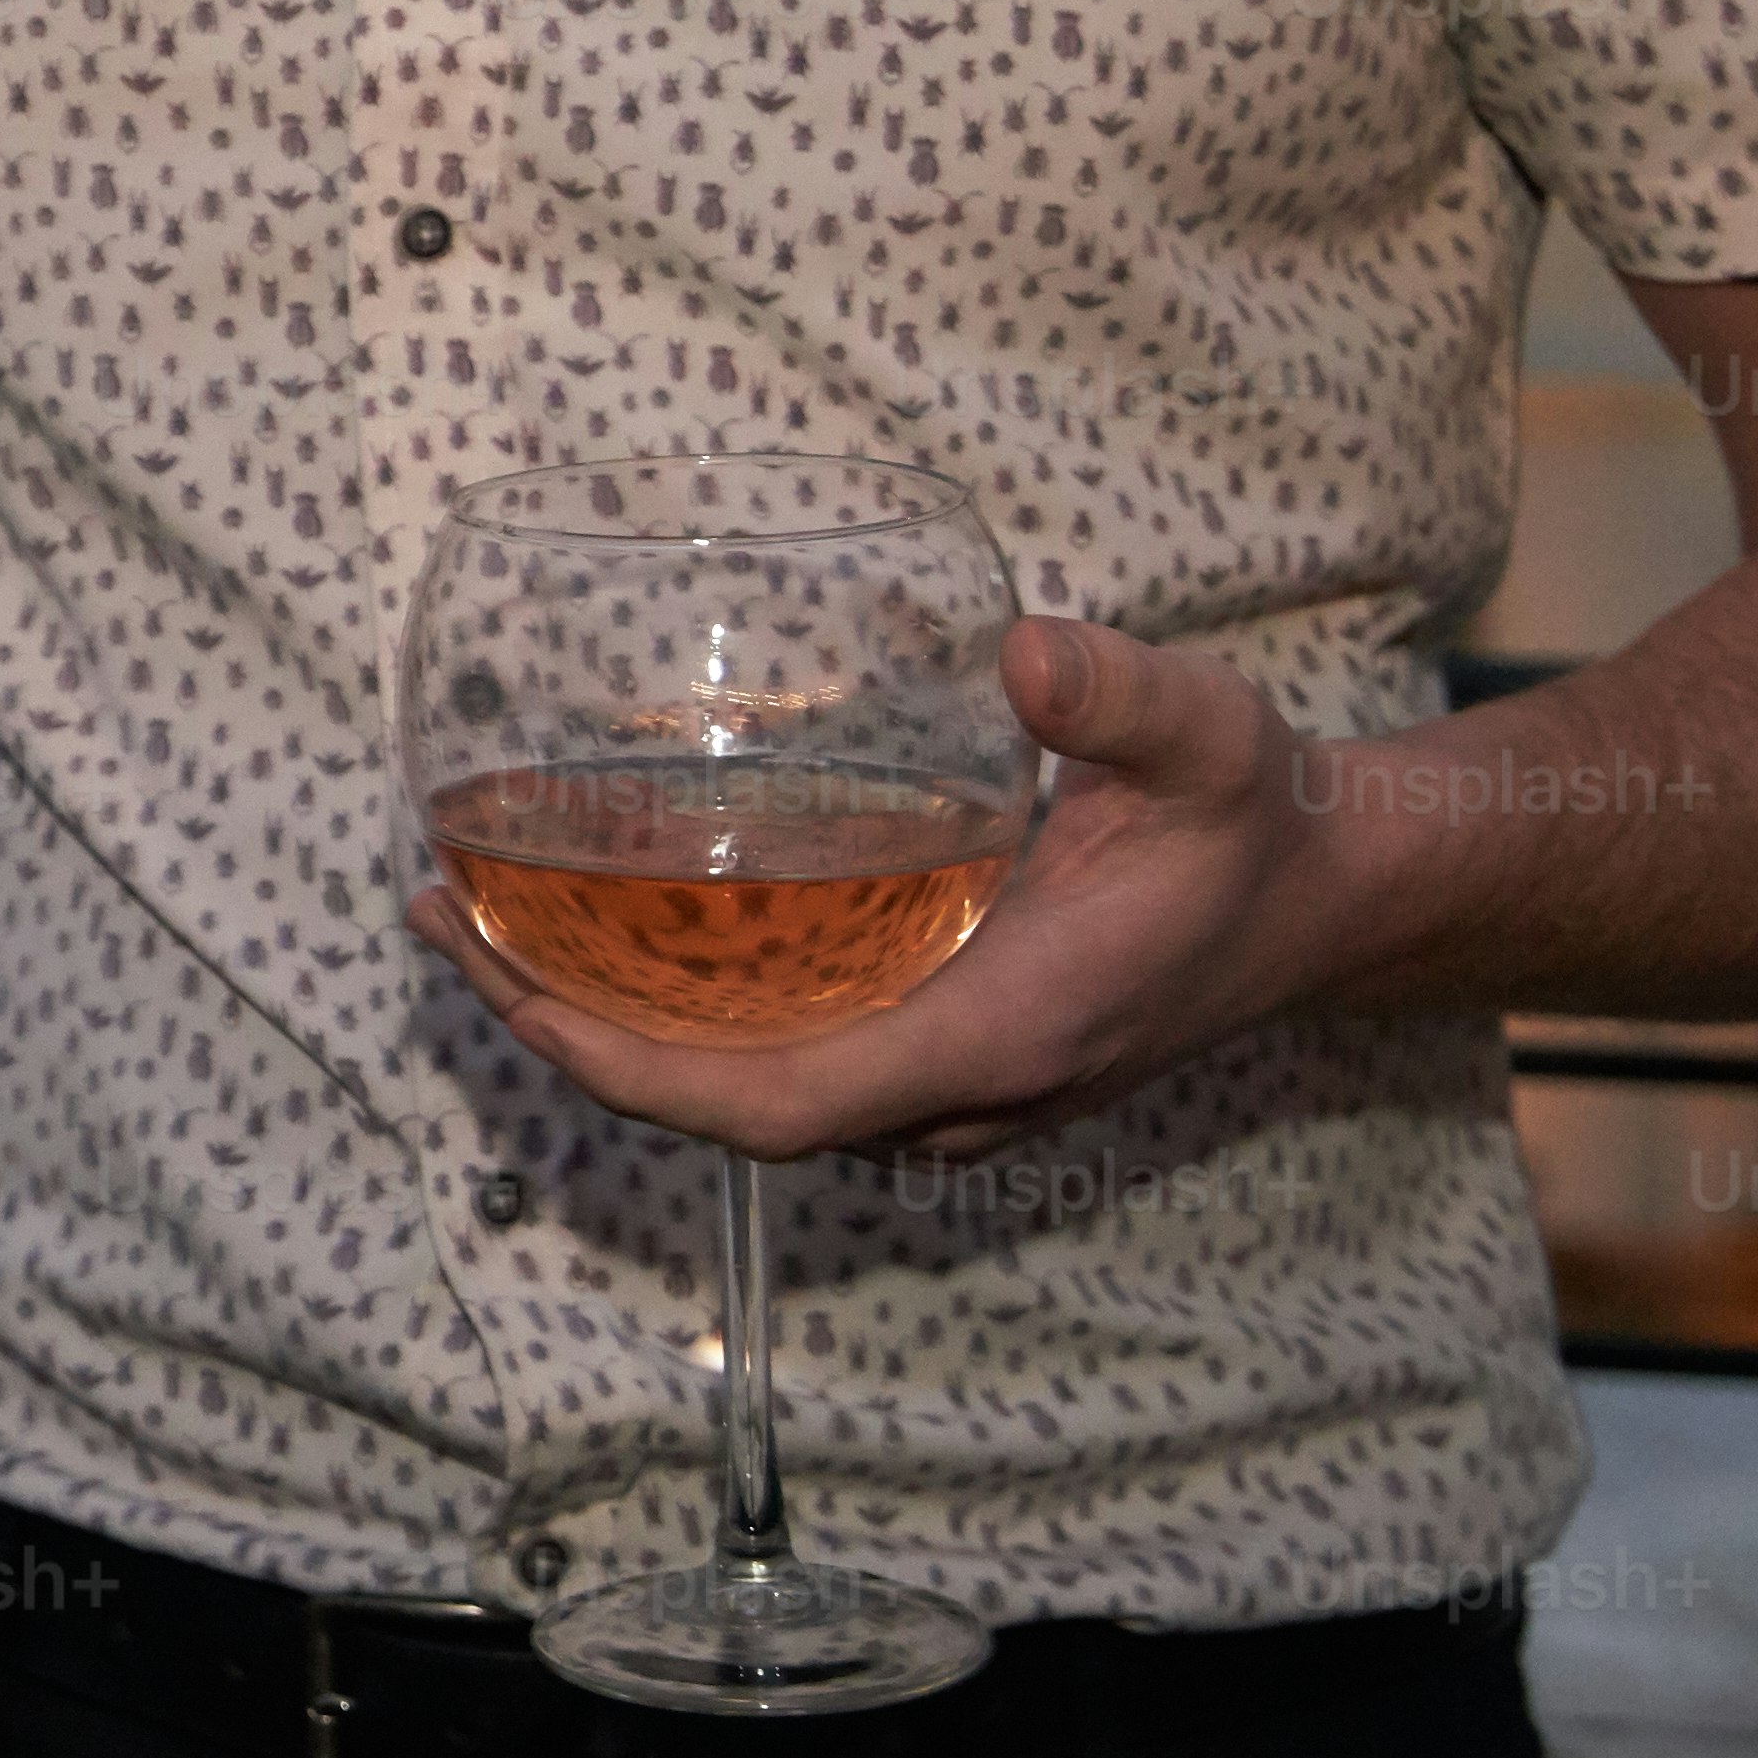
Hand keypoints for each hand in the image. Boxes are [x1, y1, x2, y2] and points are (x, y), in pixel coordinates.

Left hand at [413, 612, 1373, 1164]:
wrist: (1319, 899)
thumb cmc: (1252, 821)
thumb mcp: (1206, 734)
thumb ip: (1123, 693)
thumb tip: (1026, 650)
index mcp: (995, 1037)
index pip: (777, 1106)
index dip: (636, 1073)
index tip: (517, 994)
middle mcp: (954, 1090)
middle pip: (720, 1107)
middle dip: (568, 1031)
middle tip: (438, 912)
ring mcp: (942, 1085)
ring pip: (739, 1090)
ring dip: (602, 1019)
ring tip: (472, 913)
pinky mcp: (933, 1050)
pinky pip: (774, 1057)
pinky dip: (671, 1010)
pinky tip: (597, 927)